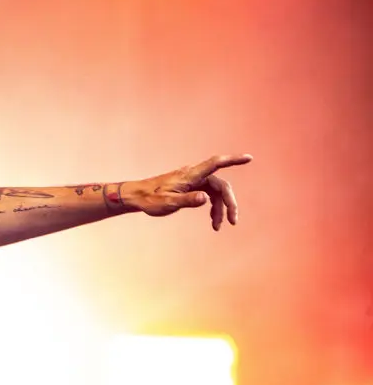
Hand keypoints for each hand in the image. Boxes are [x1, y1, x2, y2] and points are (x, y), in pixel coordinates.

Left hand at [125, 154, 252, 229]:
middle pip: (221, 185)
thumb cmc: (150, 199)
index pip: (215, 164)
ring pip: (216, 193)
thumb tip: (205, 198)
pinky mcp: (191, 188)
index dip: (233, 160)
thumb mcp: (167, 202)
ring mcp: (193, 181)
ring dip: (220, 209)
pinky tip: (213, 221)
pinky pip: (209, 196)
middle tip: (233, 221)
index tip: (249, 158)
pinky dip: (212, 208)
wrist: (137, 197)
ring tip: (218, 227)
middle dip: (229, 203)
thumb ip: (187, 200)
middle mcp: (194, 176)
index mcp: (190, 175)